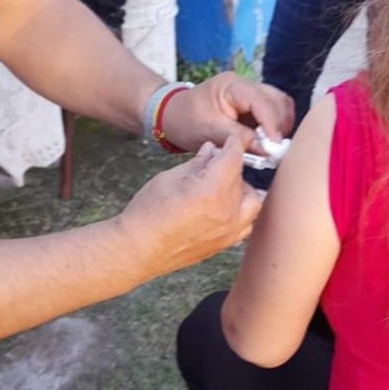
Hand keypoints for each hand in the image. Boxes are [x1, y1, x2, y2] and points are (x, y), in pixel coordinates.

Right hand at [118, 138, 263, 277]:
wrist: (137, 249)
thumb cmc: (147, 212)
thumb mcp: (169, 178)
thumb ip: (197, 164)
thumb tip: (211, 150)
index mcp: (211, 190)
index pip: (233, 158)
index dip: (234, 145)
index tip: (232, 140)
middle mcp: (226, 211)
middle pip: (241, 178)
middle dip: (231, 165)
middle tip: (217, 161)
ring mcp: (228, 231)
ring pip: (251, 201)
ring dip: (242, 188)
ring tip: (224, 184)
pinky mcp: (225, 244)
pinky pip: (247, 223)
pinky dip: (242, 211)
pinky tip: (227, 206)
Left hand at [160, 72, 292, 151]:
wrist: (173, 115)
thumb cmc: (186, 119)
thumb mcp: (210, 130)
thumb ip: (239, 138)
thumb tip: (267, 150)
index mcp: (232, 85)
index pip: (262, 101)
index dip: (272, 124)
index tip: (275, 146)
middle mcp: (245, 85)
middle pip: (277, 100)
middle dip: (279, 125)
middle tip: (274, 149)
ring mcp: (250, 94)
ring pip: (279, 106)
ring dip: (280, 126)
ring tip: (271, 147)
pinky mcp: (252, 106)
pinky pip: (273, 113)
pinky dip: (274, 127)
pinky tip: (267, 142)